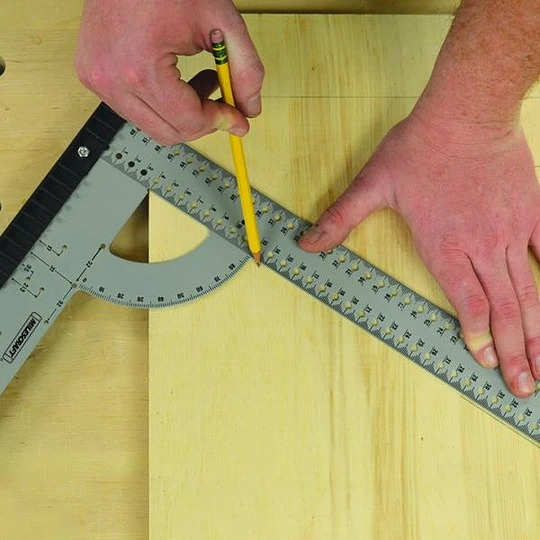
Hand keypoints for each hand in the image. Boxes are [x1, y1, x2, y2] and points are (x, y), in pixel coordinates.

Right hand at [75, 0, 263, 143]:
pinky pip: (135, 110)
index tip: (238, 118)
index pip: (188, 121)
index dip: (220, 122)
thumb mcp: (220, 21)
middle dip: (203, 123)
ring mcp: (97, 79)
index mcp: (139, 68)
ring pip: (152, 126)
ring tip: (202, 82)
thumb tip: (249, 108)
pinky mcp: (92, 76)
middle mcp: (111, 80)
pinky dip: (163, 105)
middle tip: (223, 103)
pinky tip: (179, 80)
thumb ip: (245, 68)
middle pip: (169, 133)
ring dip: (183, 114)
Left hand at [299, 109, 539, 397]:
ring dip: (539, 332)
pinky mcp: (531, 212)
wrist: (464, 112)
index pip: (466, 303)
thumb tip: (307, 244)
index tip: (485, 361)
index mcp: (444, 246)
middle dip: (514, 351)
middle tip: (525, 386)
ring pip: (530, 291)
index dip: (477, 336)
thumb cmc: (418, 148)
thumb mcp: (371, 184)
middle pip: (504, 309)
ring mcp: (510, 231)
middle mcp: (480, 246)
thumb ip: (340, 219)